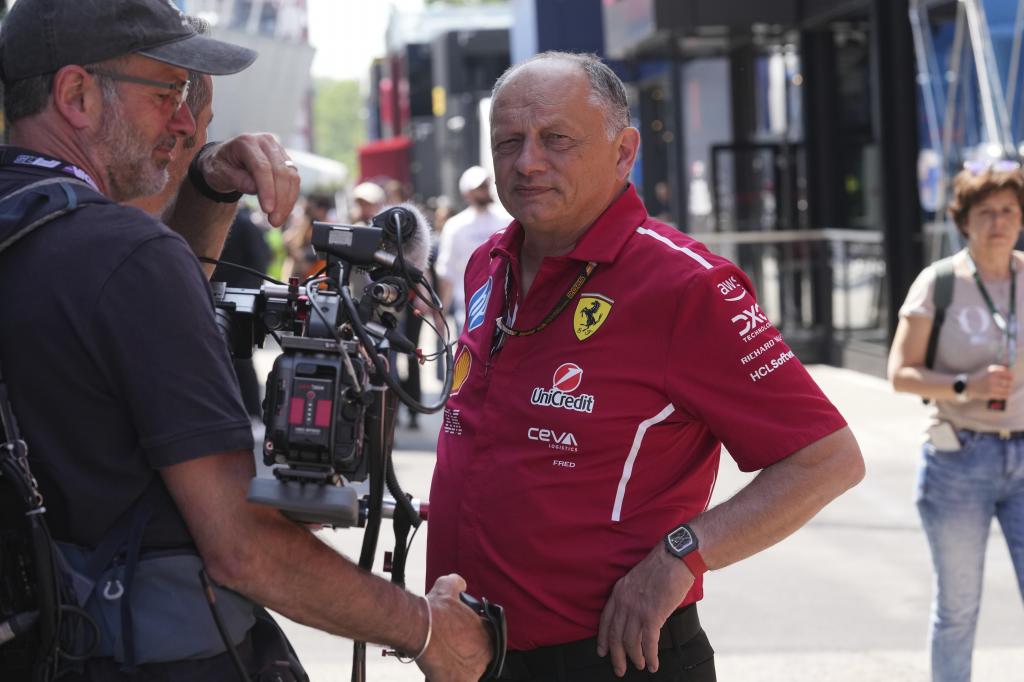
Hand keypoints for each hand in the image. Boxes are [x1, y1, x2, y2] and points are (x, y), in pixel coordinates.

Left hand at [197, 134, 299, 225]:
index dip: (267, 189)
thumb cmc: (220, 166)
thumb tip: (254, 189)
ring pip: (291, 177)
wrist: (226, 160)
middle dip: (280, 199)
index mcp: (246, 142)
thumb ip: (236, 179)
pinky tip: (282, 211)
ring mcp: (278, 150)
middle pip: (280, 172)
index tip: (267, 210)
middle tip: (274, 222)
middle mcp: (266, 142)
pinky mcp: (286, 161)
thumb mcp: (219, 173)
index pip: (262, 167)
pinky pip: (294, 180)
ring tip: (277, 220)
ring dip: (287, 201)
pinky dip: (290, 198)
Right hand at [417, 574, 491, 681]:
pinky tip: (440, 674)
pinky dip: (450, 679)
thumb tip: (460, 584)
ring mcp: (474, 670)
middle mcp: (485, 653)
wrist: (419, 626)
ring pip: (469, 672)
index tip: (458, 639)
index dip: (470, 640)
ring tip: (443, 663)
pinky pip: (460, 681)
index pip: (485, 639)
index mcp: (486, 633)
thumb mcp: (448, 588)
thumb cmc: (435, 611)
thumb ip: (458, 584)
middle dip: (465, 655)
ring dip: (458, 668)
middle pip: (478, 658)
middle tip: (449, 651)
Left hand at [597, 544, 694, 675]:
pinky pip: (648, 643)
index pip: (605, 620)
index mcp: (619, 592)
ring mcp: (637, 609)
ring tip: (640, 666)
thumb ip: (632, 596)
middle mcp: (624, 602)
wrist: (675, 558)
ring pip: (630, 642)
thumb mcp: (637, 579)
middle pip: (615, 635)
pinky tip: (653, 664)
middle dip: (617, 656)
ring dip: (635, 658)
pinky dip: (651, 656)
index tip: (603, 652)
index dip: (603, 639)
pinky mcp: (653, 615)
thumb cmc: (661, 567)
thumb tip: (634, 616)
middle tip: (619, 670)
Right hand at [968, 364, 1013, 399]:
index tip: (1010, 377)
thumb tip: (1008, 367)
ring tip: (1006, 389)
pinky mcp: (990, 394)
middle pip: (1009, 381)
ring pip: (1007, 389)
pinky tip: (1002, 394)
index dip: (1010, 375)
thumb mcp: (988, 370)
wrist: (969, 385)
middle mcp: (992, 378)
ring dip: (1008, 390)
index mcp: (992, 370)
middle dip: (1010, 383)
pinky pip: (1003, 395)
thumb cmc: (980, 377)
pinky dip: (1005, 395)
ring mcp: (991, 386)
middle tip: (1008, 384)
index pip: (1008, 372)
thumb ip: (998, 368)